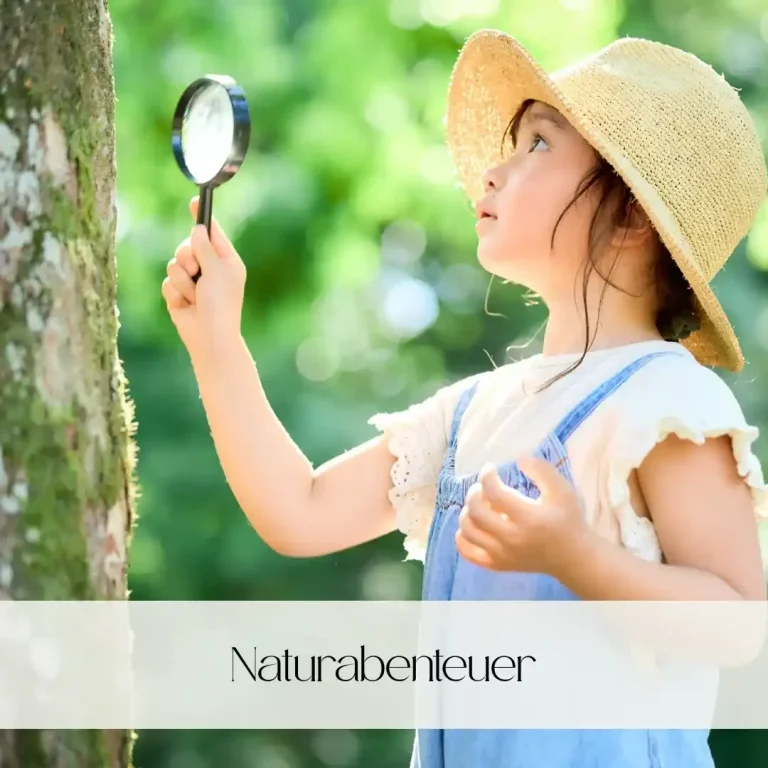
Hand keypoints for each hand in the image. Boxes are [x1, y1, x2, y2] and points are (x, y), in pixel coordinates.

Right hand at [162, 196, 246, 359]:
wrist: (209, 336)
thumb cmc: (220, 304)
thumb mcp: (216, 271)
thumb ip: (205, 248)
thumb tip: (198, 229)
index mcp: (226, 261)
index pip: (213, 233)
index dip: (202, 219)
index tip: (194, 201)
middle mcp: (210, 269)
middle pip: (187, 245)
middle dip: (187, 256)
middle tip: (195, 270)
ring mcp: (194, 281)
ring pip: (174, 263)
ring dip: (183, 279)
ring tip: (194, 294)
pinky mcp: (179, 293)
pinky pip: (168, 281)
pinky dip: (175, 292)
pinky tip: (186, 304)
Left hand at [456, 455, 590, 576]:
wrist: (573, 557)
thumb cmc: (568, 520)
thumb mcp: (563, 490)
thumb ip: (542, 471)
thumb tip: (519, 458)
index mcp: (529, 518)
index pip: (494, 493)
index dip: (487, 476)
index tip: (490, 469)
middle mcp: (511, 539)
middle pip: (476, 512)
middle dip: (474, 493)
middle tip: (482, 487)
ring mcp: (502, 555)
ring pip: (468, 531)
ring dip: (467, 512)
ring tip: (480, 505)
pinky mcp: (497, 565)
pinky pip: (467, 552)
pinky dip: (462, 537)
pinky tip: (474, 525)